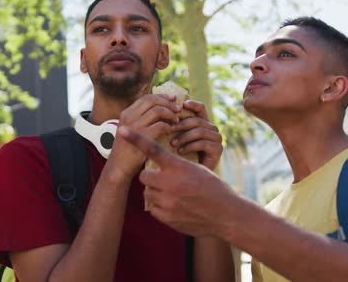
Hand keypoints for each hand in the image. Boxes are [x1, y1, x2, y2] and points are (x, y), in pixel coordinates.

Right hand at [107, 94, 180, 179]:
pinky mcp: (142, 137)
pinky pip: (160, 125)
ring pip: (158, 111)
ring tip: (176, 121)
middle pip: (152, 101)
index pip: (146, 98)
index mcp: (126, 113)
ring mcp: (135, 126)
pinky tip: (171, 131)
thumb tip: (159, 109)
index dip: (161, 96)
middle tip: (178, 109)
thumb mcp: (130, 130)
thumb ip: (141, 119)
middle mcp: (129, 117)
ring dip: (170, 114)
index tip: (172, 99)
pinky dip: (168, 126)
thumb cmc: (128, 149)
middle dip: (168, 103)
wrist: (119, 166)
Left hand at [118, 125, 237, 237]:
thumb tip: (157, 164)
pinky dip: (159, 206)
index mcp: (179, 166)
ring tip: (172, 194)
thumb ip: (175, 165)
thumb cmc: (213, 188)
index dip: (136, 138)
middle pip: (144, 176)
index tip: (122, 130)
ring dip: (155, 191)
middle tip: (162, 179)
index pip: (153, 149)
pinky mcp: (166, 217)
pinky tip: (174, 205)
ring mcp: (167, 201)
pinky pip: (152, 208)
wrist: (225, 214)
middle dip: (151, 176)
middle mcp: (170, 183)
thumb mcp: (196, 168)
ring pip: (147, 192)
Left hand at [170, 100, 222, 169]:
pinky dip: (190, 146)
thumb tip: (163, 114)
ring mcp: (217, 138)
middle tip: (168, 129)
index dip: (192, 104)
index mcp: (203, 123)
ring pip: (200, 131)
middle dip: (181, 124)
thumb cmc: (182, 156)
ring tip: (172, 143)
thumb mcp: (177, 139)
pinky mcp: (218, 149)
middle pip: (198, 120)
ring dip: (184, 136)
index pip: (200, 108)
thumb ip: (175, 127)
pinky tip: (180, 151)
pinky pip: (203, 143)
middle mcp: (212, 129)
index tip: (181, 104)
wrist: (193, 177)